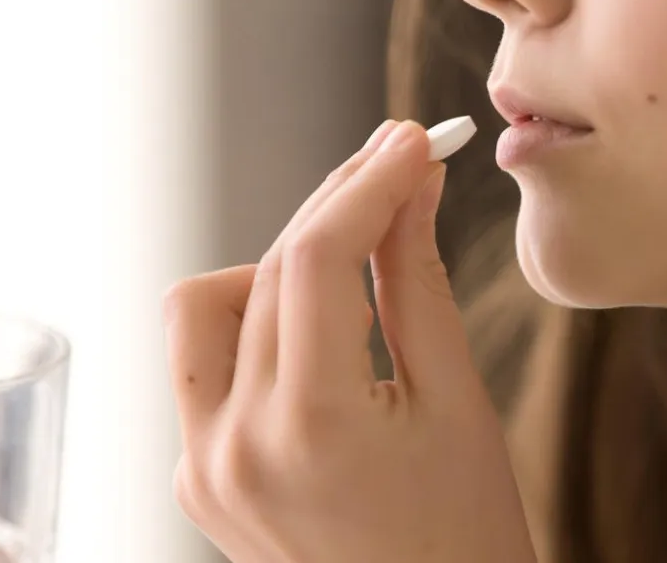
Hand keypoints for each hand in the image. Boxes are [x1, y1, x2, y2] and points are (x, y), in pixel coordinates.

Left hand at [163, 121, 536, 562]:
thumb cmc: (467, 535)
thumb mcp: (456, 401)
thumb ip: (418, 280)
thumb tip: (410, 186)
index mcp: (310, 429)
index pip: (314, 259)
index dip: (366, 184)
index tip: (408, 142)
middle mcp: (232, 447)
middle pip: (266, 270)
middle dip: (335, 211)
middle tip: (400, 174)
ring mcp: (204, 468)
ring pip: (210, 308)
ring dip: (276, 268)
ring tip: (352, 273)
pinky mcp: (199, 479)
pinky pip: (206, 369)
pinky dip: (258, 330)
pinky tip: (320, 337)